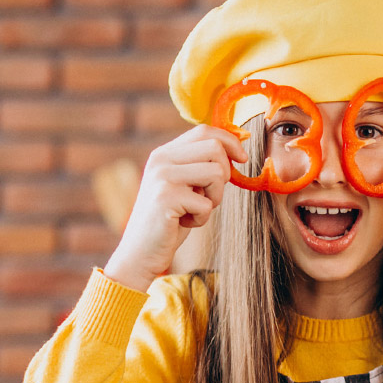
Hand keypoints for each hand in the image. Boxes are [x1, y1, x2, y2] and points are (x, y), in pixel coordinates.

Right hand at [103, 125, 243, 291]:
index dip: (230, 140)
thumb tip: (236, 151)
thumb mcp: (184, 187)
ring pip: (216, 173)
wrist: (139, 252)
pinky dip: (202, 218)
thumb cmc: (168, 221)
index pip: (204, 130)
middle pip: (214, 148)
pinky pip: (206, 204)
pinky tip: (184, 223)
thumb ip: (201, 167)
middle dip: (225, 174)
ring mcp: (162, 177)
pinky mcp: (166, 198)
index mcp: (164, 153)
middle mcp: (161, 160)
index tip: (242, 158)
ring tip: (197, 210)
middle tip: (211, 196)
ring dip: (215, 197)